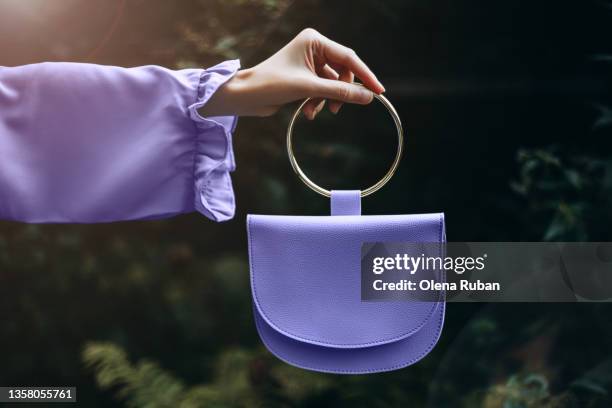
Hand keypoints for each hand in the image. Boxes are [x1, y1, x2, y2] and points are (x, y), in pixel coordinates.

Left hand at [199, 28, 384, 118]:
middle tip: (337, 109)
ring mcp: (308, 63)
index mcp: (314, 40)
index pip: (348, 58)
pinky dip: (317, 103)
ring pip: (332, 84)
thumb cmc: (272, 84)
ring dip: (326, 100)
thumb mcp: (310, 89)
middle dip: (339, 92)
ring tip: (315, 112)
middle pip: (342, 72)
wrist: (246, 96)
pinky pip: (322, 90)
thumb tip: (368, 98)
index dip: (365, 76)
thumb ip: (341, 92)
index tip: (378, 92)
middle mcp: (313, 48)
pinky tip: (307, 113)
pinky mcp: (304, 77)